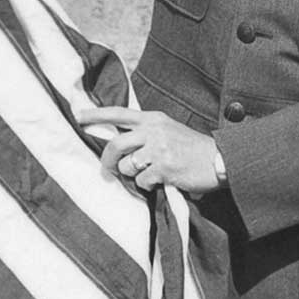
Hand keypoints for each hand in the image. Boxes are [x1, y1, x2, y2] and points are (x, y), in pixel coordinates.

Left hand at [75, 107, 224, 196]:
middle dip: (108, 160)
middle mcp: (154, 130)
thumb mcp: (169, 130)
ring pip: (127, 165)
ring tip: (149, 175)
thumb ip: (146, 133)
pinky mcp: (164, 168)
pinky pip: (142, 181)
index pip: (119, 113)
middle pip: (116, 144)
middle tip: (108, 170)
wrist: (220, 160)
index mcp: (154, 119)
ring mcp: (159, 149)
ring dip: (132, 175)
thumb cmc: (192, 149)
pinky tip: (162, 181)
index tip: (78, 117)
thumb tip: (118, 146)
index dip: (96, 115)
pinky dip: (148, 186)